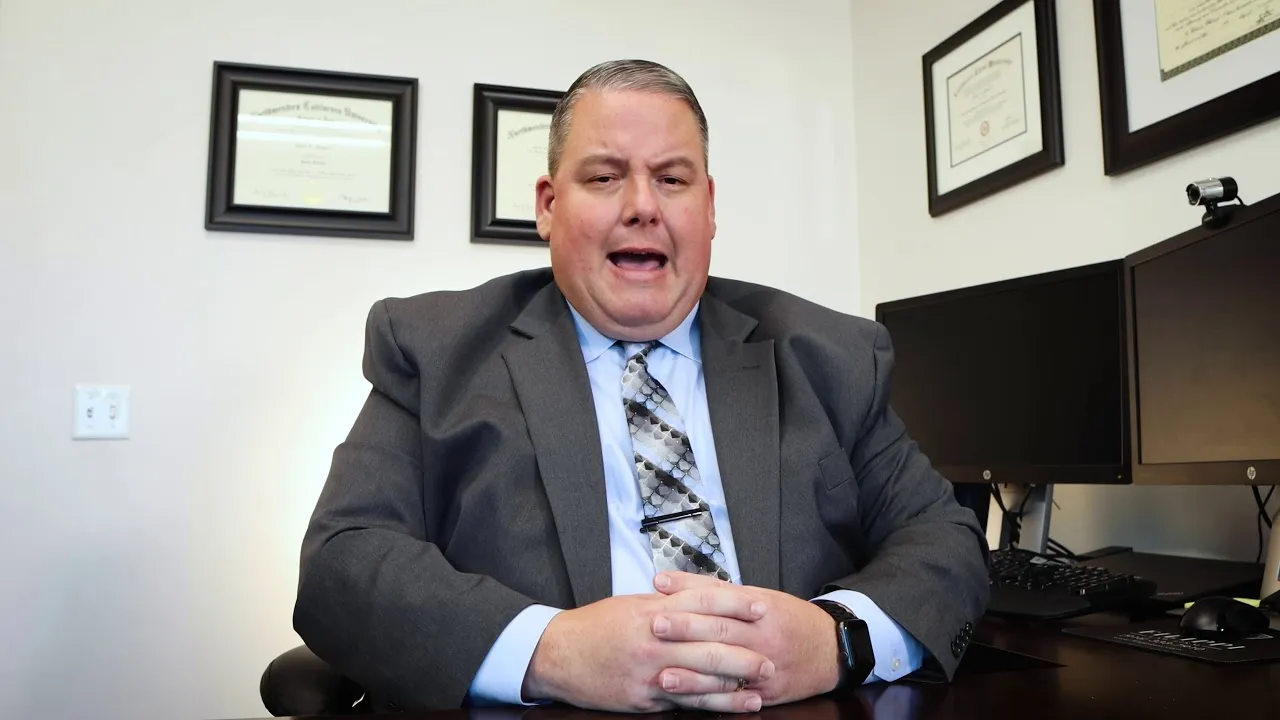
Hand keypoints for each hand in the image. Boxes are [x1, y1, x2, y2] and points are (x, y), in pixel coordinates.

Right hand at [522, 590, 774, 712]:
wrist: (557, 654)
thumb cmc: (595, 627)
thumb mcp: (631, 604)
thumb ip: (666, 603)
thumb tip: (699, 597)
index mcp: (653, 609)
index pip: (703, 602)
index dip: (735, 604)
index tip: (761, 607)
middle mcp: (654, 638)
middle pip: (709, 642)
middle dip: (744, 650)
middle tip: (772, 654)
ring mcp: (650, 670)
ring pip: (702, 676)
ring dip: (736, 682)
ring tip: (763, 684)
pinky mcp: (644, 697)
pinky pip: (685, 701)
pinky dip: (713, 703)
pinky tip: (733, 705)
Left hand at [651, 572, 841, 706]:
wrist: (831, 650)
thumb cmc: (789, 618)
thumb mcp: (760, 595)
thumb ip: (715, 590)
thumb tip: (670, 582)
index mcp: (759, 609)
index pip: (719, 599)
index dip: (688, 595)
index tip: (660, 591)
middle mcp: (762, 638)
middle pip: (720, 632)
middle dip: (686, 630)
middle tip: (655, 626)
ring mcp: (765, 668)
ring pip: (726, 671)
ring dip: (693, 675)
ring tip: (663, 675)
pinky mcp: (766, 694)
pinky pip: (735, 698)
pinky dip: (710, 699)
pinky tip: (689, 700)